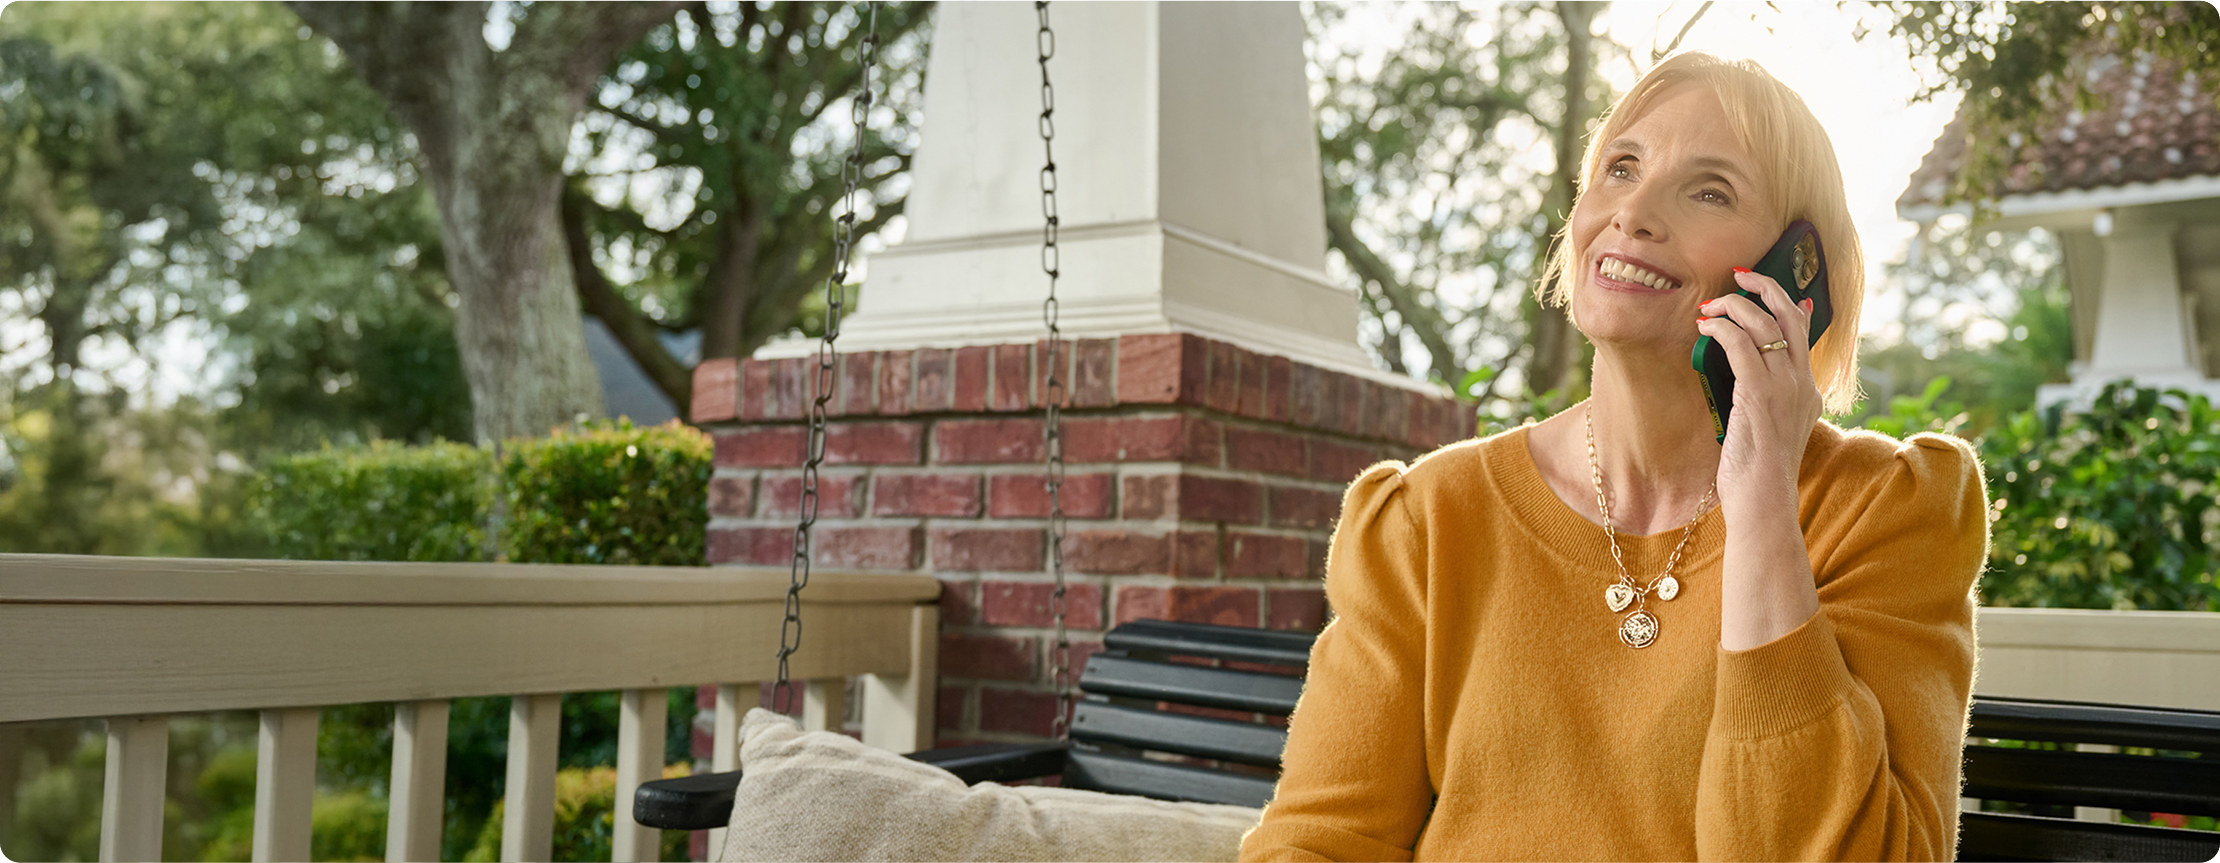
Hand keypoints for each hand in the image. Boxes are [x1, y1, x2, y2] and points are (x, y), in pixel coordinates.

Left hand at [1696, 268, 1822, 515]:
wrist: (1764, 503)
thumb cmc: (1757, 474)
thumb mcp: (1768, 429)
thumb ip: (1764, 398)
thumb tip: (1750, 373)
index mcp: (1808, 391)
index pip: (1803, 332)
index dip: (1787, 303)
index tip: (1768, 287)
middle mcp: (1802, 383)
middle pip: (1790, 315)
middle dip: (1765, 286)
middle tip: (1739, 275)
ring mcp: (1785, 387)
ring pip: (1763, 323)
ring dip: (1732, 307)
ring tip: (1708, 308)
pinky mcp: (1759, 394)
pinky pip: (1740, 345)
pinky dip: (1721, 328)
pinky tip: (1704, 328)